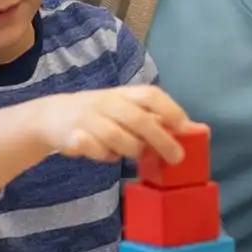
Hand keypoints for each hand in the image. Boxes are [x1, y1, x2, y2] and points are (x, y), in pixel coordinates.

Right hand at [36, 85, 189, 161]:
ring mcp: (88, 118)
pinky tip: (106, 155)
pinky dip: (101, 155)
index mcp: (124, 94)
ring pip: (115, 135)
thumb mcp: (128, 111)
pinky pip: (90, 147)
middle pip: (137, 118)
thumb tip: (199, 130)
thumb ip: (159, 120)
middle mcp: (107, 102)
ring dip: (130, 149)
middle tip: (176, 158)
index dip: (170, 109)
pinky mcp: (71, 135)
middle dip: (159, 138)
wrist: (51, 116)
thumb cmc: (101, 115)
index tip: (185, 127)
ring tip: (134, 155)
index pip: (150, 95)